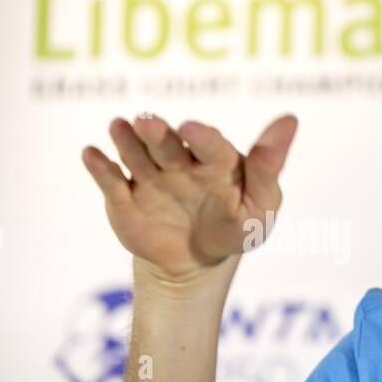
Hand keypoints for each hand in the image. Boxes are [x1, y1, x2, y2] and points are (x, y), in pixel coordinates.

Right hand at [81, 112, 297, 284]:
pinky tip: (91, 154)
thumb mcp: (260, 205)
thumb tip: (290, 118)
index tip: (191, 129)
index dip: (202, 137)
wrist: (194, 263)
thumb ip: (269, 165)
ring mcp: (148, 177)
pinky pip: (109, 180)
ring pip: (135, 154)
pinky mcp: (123, 197)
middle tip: (148, 122)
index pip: (210, 145)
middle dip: (157, 133)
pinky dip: (99, 167)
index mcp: (215, 160)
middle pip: (166, 144)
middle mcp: (178, 161)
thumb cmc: (234, 227)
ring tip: (119, 126)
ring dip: (126, 140)